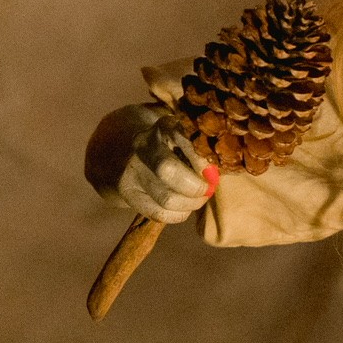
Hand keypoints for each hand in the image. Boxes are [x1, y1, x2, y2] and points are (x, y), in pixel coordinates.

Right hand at [88, 105, 215, 223]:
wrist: (123, 151)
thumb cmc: (170, 145)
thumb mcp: (184, 135)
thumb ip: (201, 149)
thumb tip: (219, 173)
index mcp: (163, 126)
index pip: (182, 140)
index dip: (200, 159)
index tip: (213, 172)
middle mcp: (144, 146)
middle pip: (168, 171)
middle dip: (195, 187)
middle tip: (207, 189)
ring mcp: (132, 170)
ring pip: (166, 198)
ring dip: (190, 204)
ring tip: (198, 199)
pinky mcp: (126, 192)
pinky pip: (158, 213)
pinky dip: (178, 215)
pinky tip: (184, 208)